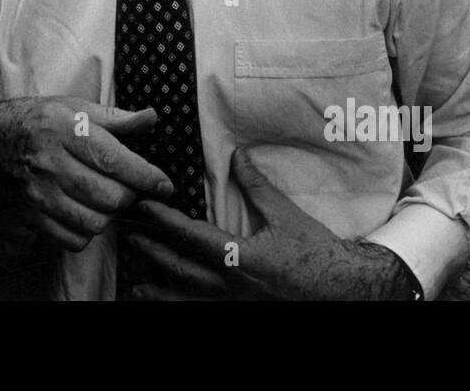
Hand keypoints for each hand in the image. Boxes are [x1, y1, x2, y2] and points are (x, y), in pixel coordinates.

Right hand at [0, 97, 173, 251]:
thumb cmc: (44, 119)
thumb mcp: (78, 108)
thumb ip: (117, 118)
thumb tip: (151, 117)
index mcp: (66, 130)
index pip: (113, 160)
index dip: (145, 176)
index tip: (164, 186)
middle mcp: (51, 162)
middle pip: (108, 196)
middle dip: (129, 196)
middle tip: (129, 187)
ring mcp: (39, 192)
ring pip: (94, 222)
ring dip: (109, 214)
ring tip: (107, 198)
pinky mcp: (31, 213)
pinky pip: (72, 239)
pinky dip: (87, 232)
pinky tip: (86, 212)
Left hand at [124, 148, 415, 299]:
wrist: (343, 291)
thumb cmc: (315, 252)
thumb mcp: (285, 215)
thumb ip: (257, 185)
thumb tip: (237, 154)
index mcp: (240, 258)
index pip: (191, 237)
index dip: (163, 222)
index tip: (143, 207)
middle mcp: (231, 286)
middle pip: (179, 271)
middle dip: (150, 253)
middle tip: (127, 236)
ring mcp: (233, 305)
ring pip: (186, 300)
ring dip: (158, 290)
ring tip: (133, 285)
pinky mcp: (238, 314)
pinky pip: (202, 312)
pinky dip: (182, 306)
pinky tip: (168, 303)